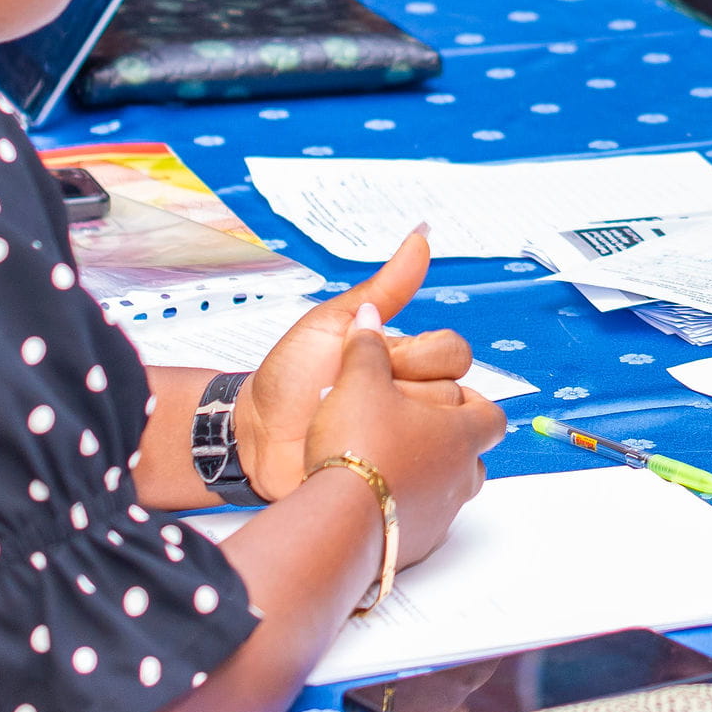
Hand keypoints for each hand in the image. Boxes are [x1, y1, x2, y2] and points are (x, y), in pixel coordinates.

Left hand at [233, 230, 478, 499]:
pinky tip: (379, 460)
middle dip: (411, 395)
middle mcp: (412, 400)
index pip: (454, 353)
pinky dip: (414, 467)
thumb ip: (384, 288)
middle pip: (456, 394)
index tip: (381, 361)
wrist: (256, 432)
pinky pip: (435, 476)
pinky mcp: (397, 476)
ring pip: (447, 435)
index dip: (424, 358)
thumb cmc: (291, 376)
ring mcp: (406, 441)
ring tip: (361, 432)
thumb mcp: (332, 323)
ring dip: (405, 431)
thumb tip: (421, 235)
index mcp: (404, 361)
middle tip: (364, 397)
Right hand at [306, 304, 502, 568]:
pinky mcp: (414, 546)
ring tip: (393, 461)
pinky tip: (373, 497)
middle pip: (475, 455)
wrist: (337, 521)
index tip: (447, 395)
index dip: (474, 402)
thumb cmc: (357, 447)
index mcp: (461, 434)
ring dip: (430, 475)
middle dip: (451, 440)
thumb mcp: (357, 380)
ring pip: (450, 490)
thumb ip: (366, 345)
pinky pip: (419, 521)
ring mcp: (440, 516)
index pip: (492, 414)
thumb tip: (369, 317)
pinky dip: (405, 508)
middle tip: (415, 427)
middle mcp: (461, 477)